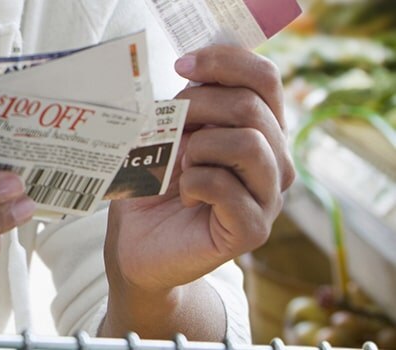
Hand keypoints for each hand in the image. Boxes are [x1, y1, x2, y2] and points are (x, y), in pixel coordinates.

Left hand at [108, 46, 294, 293]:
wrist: (134, 243)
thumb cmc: (151, 186)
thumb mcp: (164, 134)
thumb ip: (186, 105)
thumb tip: (191, 69)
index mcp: (260, 129)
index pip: (265, 78)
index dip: (226, 62)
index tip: (181, 65)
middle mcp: (275, 160)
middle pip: (252, 106)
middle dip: (197, 107)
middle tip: (167, 128)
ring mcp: (269, 196)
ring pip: (249, 145)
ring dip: (200, 148)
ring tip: (180, 166)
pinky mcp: (253, 229)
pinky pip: (227, 188)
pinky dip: (194, 184)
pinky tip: (183, 195)